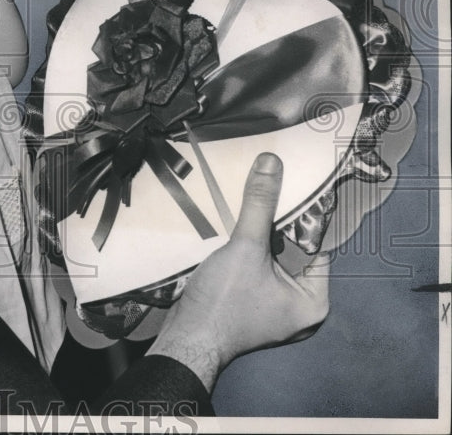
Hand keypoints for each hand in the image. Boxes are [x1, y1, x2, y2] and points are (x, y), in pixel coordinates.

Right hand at [147, 153, 330, 390]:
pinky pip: (255, 269)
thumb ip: (260, 204)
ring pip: (271, 259)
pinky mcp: (250, 305)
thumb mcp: (245, 247)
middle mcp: (299, 307)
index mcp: (314, 300)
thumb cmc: (224, 303)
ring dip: (258, 235)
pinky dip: (246, 250)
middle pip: (292, 251)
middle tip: (268, 187)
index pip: (316, 246)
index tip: (292, 183)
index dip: (302, 215)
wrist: (185, 339)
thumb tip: (272, 162)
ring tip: (250, 202)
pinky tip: (233, 227)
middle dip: (276, 223)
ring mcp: (273, 308)